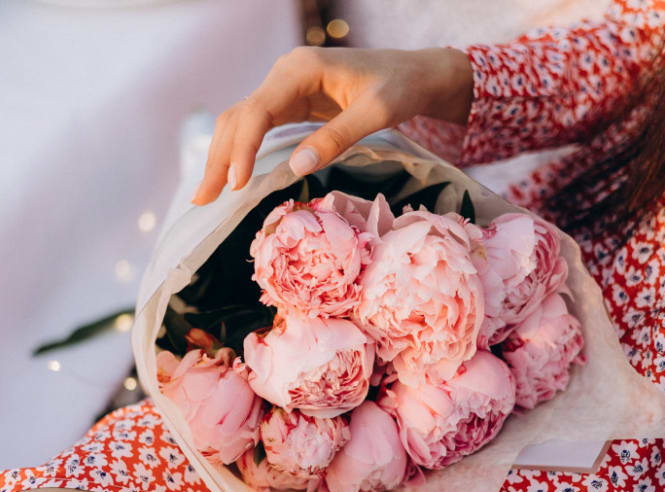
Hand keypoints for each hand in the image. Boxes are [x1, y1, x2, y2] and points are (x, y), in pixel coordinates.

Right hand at [192, 46, 472, 204]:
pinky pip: (257, 127)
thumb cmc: (400, 88)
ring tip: (208, 195)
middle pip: (239, 116)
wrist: (413, 74)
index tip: (236, 184)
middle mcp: (285, 75)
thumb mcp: (376, 113)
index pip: (257, 110)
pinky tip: (233, 175)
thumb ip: (337, 138)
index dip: (243, 148)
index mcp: (301, 70)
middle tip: (203, 200)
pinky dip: (241, 151)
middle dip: (218, 158)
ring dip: (222, 157)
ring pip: (242, 121)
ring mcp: (285, 88)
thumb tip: (295, 168)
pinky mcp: (291, 103)